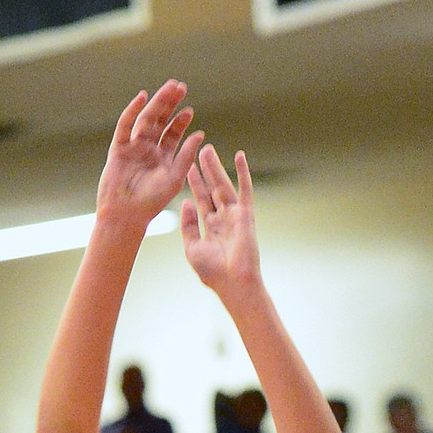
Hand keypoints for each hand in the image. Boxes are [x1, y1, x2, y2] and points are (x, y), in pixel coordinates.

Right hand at [95, 81, 201, 231]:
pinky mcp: (118, 148)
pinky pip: (125, 126)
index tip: (190, 110)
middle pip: (160, 121)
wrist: (126, 215)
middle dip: (170, 104)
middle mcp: (148, 150)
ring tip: (168, 88)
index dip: (181, 121)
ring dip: (157, 103)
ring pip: (146, 120)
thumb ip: (187, 156)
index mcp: (163, 158)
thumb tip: (200, 134)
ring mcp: (133, 148)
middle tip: (180, 87)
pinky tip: (142, 97)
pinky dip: (132, 111)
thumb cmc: (152, 202)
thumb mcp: (175, 177)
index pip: (173, 134)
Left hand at [181, 146, 261, 300]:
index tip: (188, 168)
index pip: (200, 200)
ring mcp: (234, 215)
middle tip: (199, 150)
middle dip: (205, 170)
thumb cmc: (213, 272)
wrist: (233, 283)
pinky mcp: (245, 214)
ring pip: (223, 185)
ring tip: (207, 149)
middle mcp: (222, 219)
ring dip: (216, 167)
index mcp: (209, 227)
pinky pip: (245, 189)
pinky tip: (240, 155)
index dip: (194, 184)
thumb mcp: (192, 248)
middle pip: (211, 189)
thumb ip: (188, 225)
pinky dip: (243, 172)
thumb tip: (186, 203)